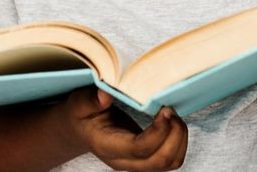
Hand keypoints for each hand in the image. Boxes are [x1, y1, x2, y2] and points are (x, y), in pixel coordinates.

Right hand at [59, 88, 187, 170]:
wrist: (78, 130)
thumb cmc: (80, 115)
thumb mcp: (78, 104)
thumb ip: (90, 100)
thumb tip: (105, 94)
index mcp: (107, 146)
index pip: (139, 148)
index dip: (158, 131)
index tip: (164, 109)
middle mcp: (124, 160)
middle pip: (161, 160)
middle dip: (174, 134)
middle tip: (169, 110)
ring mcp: (137, 162)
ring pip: (171, 161)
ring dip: (179, 138)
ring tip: (171, 115)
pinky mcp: (146, 157)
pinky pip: (172, 157)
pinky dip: (178, 140)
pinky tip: (170, 121)